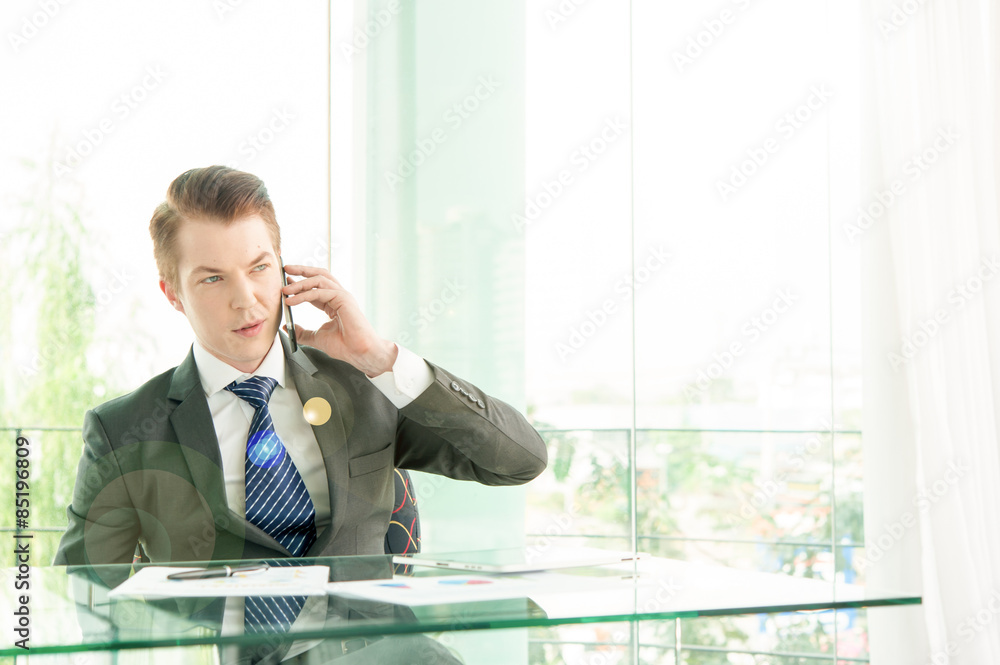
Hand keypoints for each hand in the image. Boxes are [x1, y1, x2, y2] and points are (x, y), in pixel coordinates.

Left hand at [280, 264, 397, 376]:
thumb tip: (287, 328)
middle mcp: (339, 296)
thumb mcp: (317, 338)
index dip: (300, 284)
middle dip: (301, 270)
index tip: (286, 284)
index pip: (316, 288)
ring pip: (318, 280)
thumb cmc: (345, 346)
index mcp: (334, 303)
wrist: (359, 353)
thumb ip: (302, 332)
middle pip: (319, 275)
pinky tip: (292, 301)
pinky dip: (304, 295)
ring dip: (300, 283)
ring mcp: (342, 296)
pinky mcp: (343, 298)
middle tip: (285, 269)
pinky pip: (320, 292)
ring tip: (285, 290)